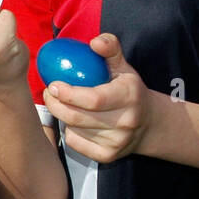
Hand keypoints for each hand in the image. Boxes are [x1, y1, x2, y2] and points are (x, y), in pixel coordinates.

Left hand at [42, 34, 154, 162]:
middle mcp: (125, 122)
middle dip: (56, 105)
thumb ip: (110, 49)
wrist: (149, 124)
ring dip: (62, 116)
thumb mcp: (124, 67)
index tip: (53, 84)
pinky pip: (76, 143)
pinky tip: (73, 121)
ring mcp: (117, 142)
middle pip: (77, 117)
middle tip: (49, 93)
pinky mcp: (108, 156)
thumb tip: (94, 41)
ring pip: (74, 130)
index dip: (68, 93)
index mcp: (129, 96)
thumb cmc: (130, 91)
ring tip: (61, 104)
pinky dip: (69, 131)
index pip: (93, 99)